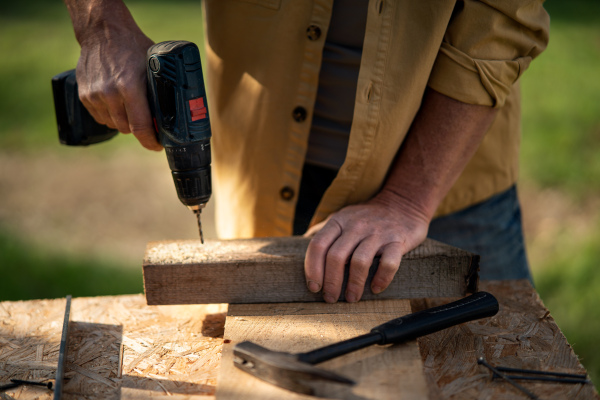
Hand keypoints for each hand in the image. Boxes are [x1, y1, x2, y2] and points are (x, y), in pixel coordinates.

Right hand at [71, 3, 160, 150]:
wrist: (102, 32)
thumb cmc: (133, 47)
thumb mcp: (153, 68)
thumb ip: (159, 91)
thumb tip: (171, 115)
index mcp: (130, 88)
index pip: (141, 127)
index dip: (151, 141)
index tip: (158, 146)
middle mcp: (110, 94)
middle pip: (128, 129)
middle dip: (140, 129)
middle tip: (148, 123)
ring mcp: (94, 96)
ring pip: (114, 125)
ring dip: (124, 122)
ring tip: (131, 108)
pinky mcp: (84, 96)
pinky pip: (101, 118)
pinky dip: (111, 116)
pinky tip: (117, 104)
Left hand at [304, 189, 428, 302]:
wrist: (403, 205)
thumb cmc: (367, 218)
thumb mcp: (342, 218)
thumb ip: (323, 230)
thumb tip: (300, 243)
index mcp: (338, 221)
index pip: (318, 245)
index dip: (312, 269)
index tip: (314, 287)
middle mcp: (356, 225)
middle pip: (336, 257)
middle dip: (331, 282)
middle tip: (331, 298)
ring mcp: (377, 232)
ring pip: (360, 262)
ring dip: (354, 285)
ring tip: (352, 298)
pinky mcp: (397, 240)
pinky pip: (388, 263)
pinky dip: (381, 279)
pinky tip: (376, 288)